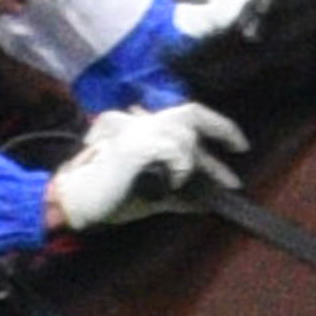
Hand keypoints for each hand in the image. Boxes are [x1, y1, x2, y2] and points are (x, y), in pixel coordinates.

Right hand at [43, 99, 245, 234]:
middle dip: (221, 129)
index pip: (186, 116)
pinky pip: (173, 154)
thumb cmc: (106, 198)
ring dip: (189, 165)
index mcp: (140, 127)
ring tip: (175, 184)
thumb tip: (206, 201)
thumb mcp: (151, 194)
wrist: (74, 200)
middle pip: (190, 114)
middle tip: (241, 147)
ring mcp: (137, 130)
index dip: (217, 127)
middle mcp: (139, 121)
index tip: (239, 145)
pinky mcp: (136, 144)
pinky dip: (177, 172)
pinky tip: (165, 183)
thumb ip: (178, 193)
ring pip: (184, 138)